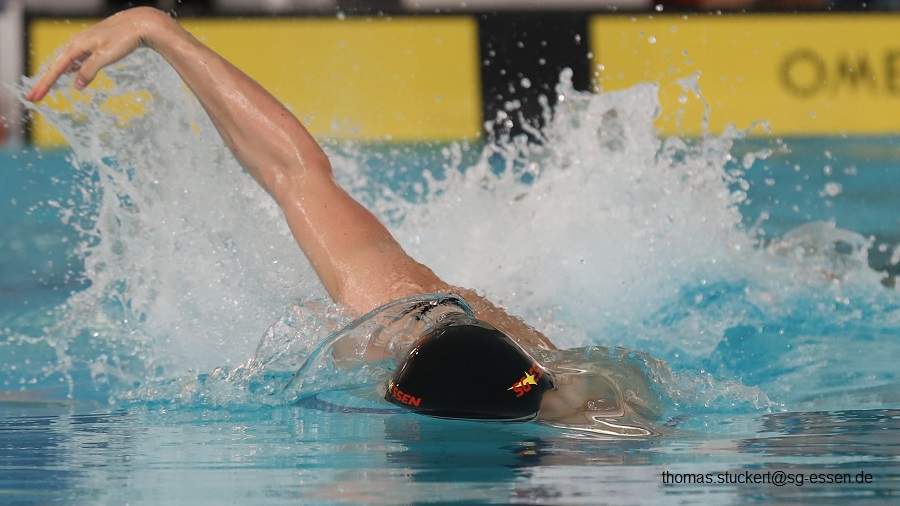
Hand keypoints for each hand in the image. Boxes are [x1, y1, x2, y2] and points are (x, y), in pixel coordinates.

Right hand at [26, 7, 174, 101]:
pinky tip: (73, 71)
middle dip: (46, 82)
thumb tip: (77, 85)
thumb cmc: (123, 39)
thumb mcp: (104, 57)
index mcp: (76, 46)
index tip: (34, 97)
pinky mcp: (95, 44)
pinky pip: (78, 58)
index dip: (44, 85)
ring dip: (57, 75)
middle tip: (35, 97)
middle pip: (57, 66)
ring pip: (67, 61)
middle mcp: (77, 43)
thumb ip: (89, 71)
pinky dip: (72, 67)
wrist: (139, 24)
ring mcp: (86, 43)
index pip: (55, 70)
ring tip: (46, 87)